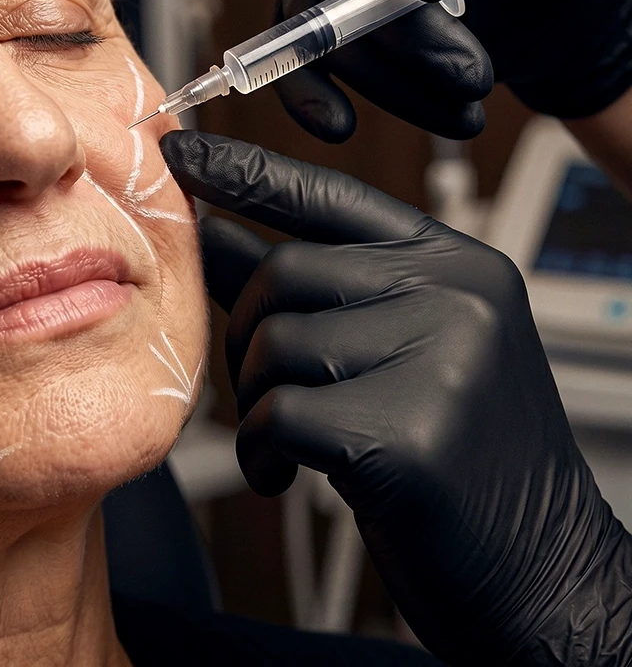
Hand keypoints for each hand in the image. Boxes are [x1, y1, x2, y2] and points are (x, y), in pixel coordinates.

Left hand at [162, 129, 631, 665]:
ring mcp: (444, 359)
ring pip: (276, 340)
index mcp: (456, 264)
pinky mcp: (412, 434)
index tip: (181, 153)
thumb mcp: (390, 348)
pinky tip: (284, 474)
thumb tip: (211, 230)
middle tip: (259, 387)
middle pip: (286, 270)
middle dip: (245, 332)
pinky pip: (280, 411)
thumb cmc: (454, 455)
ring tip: (287, 440)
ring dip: (257, 397)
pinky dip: (261, 448)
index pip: (331, 195)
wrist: (539, 568)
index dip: (247, 172)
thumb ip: (307, 288)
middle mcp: (459, 295)